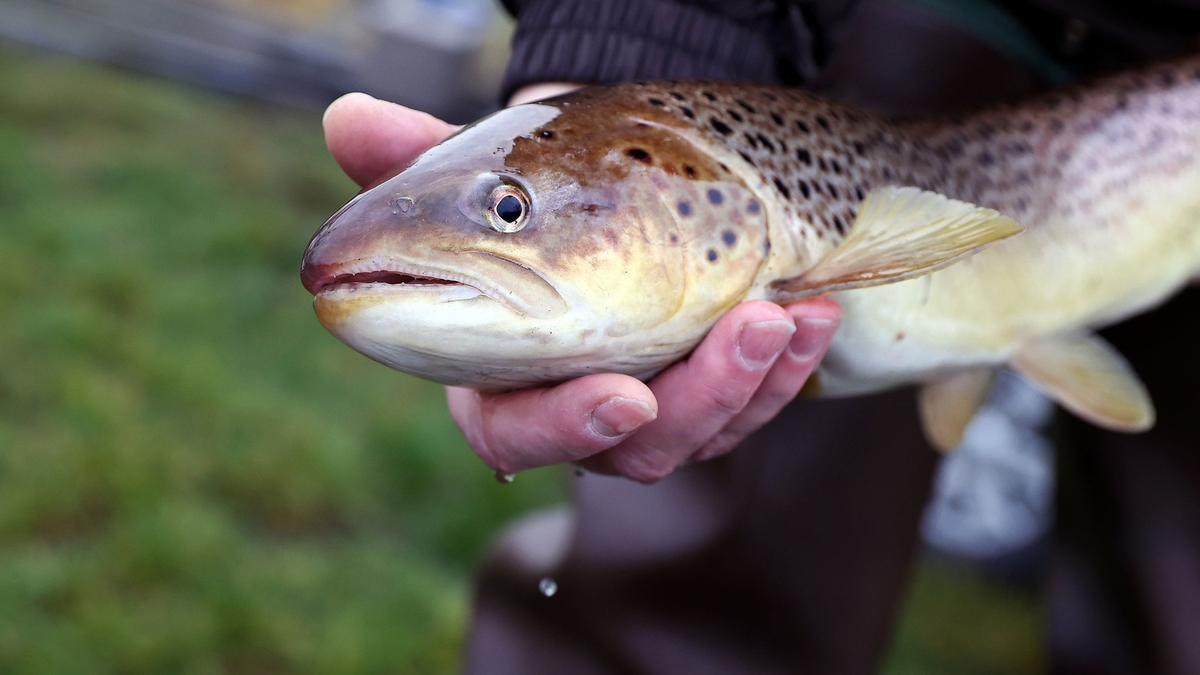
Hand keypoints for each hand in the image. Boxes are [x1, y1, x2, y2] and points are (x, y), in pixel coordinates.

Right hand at [322, 92, 841, 482]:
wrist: (595, 190)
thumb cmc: (523, 198)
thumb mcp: (477, 173)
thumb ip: (414, 162)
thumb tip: (345, 117)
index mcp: (499, 376)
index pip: (515, 432)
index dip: (564, 428)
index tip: (620, 396)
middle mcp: (577, 405)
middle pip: (634, 448)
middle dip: (697, 398)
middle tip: (747, 326)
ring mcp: (651, 401)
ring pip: (706, 429)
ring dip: (756, 374)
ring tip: (793, 307)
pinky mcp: (710, 387)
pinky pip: (753, 398)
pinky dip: (789, 360)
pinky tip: (814, 307)